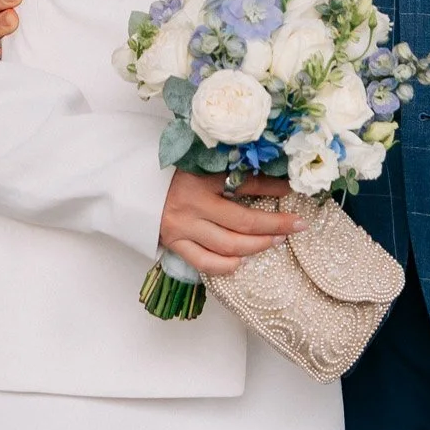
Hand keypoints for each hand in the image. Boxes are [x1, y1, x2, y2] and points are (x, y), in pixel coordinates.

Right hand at [159, 170, 302, 277]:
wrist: (133, 188)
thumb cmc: (170, 173)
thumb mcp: (198, 164)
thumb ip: (226, 169)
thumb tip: (266, 174)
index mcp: (200, 177)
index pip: (245, 184)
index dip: (273, 187)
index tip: (293, 189)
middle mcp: (193, 204)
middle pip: (242, 221)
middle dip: (274, 224)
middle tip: (297, 225)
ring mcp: (183, 228)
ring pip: (228, 245)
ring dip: (257, 246)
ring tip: (277, 241)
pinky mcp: (175, 245)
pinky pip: (205, 262)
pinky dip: (226, 265)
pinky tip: (243, 261)